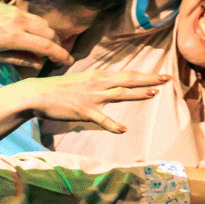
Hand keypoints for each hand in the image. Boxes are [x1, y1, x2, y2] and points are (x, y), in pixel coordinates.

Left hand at [0, 0, 75, 68]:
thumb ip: (19, 59)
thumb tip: (38, 63)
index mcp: (15, 37)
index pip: (46, 46)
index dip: (61, 55)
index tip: (68, 62)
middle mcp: (20, 22)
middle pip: (50, 33)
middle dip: (58, 45)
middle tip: (58, 57)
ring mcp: (18, 13)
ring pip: (44, 24)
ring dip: (50, 36)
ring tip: (47, 47)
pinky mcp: (15, 8)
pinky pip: (35, 18)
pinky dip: (40, 28)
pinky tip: (35, 36)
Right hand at [16, 69, 167, 132]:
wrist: (38, 94)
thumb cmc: (58, 89)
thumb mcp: (81, 82)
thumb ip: (96, 84)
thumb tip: (108, 86)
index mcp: (98, 76)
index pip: (127, 74)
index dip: (145, 75)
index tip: (161, 75)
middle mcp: (98, 84)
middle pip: (128, 80)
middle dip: (148, 80)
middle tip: (166, 78)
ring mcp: (92, 97)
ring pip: (119, 94)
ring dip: (136, 93)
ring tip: (153, 94)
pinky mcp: (84, 111)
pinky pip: (101, 119)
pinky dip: (113, 125)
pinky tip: (123, 129)